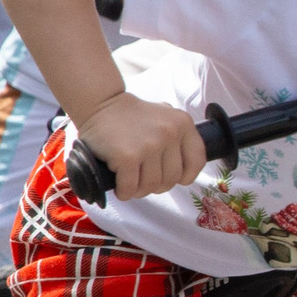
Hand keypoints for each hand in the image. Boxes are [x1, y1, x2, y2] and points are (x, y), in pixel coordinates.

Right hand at [77, 91, 206, 201]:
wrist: (99, 103)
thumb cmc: (131, 115)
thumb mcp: (164, 115)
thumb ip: (178, 134)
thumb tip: (187, 165)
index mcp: (183, 124)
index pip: (196, 161)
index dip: (186, 176)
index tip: (174, 179)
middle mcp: (170, 134)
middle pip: (172, 178)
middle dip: (158, 185)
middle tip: (144, 181)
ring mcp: (149, 145)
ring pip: (152, 185)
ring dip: (140, 191)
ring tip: (131, 184)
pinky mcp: (128, 156)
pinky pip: (131, 187)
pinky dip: (125, 193)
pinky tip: (120, 188)